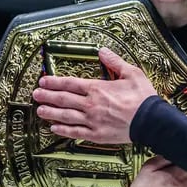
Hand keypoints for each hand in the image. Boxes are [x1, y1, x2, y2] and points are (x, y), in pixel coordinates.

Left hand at [33, 47, 156, 143]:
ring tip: (40, 110)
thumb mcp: (132, 73)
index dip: (55, 82)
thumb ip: (114, 61)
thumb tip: (102, 50)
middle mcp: (91, 105)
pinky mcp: (97, 135)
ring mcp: (92, 121)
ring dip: (51, 113)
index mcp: (98, 88)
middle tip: (35, 94)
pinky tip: (54, 128)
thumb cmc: (143, 98)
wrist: (152, 122)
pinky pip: (75, 132)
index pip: (70, 83)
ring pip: (66, 116)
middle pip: (64, 99)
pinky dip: (63, 130)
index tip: (43, 81)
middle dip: (47, 96)